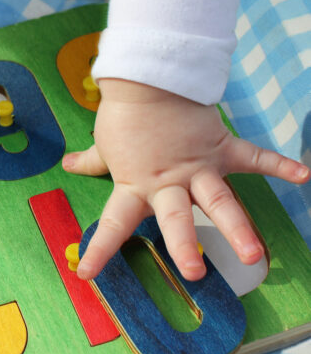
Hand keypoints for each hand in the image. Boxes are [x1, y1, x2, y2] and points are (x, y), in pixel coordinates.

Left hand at [62, 79, 309, 280]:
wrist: (147, 78)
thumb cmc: (123, 115)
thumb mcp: (104, 143)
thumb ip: (90, 160)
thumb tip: (66, 164)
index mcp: (134, 185)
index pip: (113, 224)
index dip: (99, 250)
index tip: (85, 275)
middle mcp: (167, 182)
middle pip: (176, 218)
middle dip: (184, 246)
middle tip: (193, 274)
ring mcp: (197, 166)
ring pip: (217, 199)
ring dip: (235, 226)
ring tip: (252, 254)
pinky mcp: (219, 147)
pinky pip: (253, 157)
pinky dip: (278, 164)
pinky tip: (303, 176)